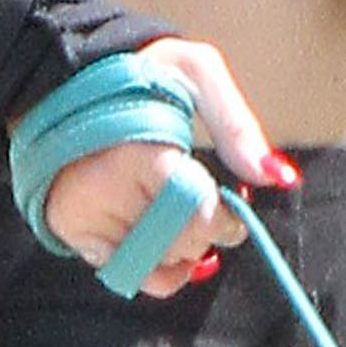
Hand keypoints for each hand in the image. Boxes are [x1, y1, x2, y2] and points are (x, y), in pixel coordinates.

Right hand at [38, 35, 295, 297]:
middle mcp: (105, 189)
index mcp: (139, 151)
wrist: (67, 77)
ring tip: (173, 210)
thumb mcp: (197, 72)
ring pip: (156, 265)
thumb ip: (238, 126)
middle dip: (205, 229)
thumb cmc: (141, 73)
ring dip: (181, 247)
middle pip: (181, 243)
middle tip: (199, 200)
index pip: (199, 215)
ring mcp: (84, 213)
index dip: (225, 220)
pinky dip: (153, 267)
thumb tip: (278, 177)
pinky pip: (125, 274)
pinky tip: (160, 240)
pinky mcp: (69, 229)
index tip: (231, 207)